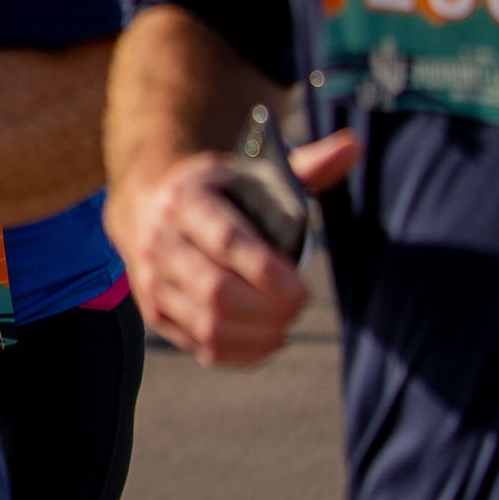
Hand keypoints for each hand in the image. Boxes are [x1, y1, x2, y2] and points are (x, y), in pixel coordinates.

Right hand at [106, 132, 359, 365]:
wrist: (145, 203)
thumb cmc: (218, 191)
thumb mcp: (252, 171)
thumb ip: (306, 165)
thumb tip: (354, 146)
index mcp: (185, 198)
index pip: (225, 240)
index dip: (265, 269)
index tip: (301, 286)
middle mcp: (158, 238)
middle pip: (214, 290)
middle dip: (268, 309)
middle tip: (300, 306)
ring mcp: (150, 277)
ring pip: (207, 324)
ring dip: (257, 335)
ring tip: (286, 326)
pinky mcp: (152, 309)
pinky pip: (198, 345)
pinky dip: (240, 353)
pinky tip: (267, 342)